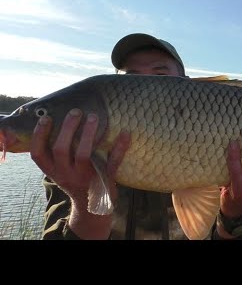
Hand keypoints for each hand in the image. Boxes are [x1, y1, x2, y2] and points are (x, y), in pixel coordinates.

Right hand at [31, 108, 130, 238]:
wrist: (91, 207)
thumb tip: (53, 118)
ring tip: (94, 116)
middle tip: (76, 111)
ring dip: (89, 134)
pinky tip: (125, 133)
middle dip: (68, 129)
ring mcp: (85, 177)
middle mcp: (66, 174)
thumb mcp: (59, 169)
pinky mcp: (105, 179)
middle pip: (61, 150)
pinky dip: (120, 147)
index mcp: (53, 171)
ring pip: (84, 156)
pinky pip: (112, 163)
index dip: (39, 136)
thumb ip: (55, 151)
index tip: (46, 118)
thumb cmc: (74, 178)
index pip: (38, 154)